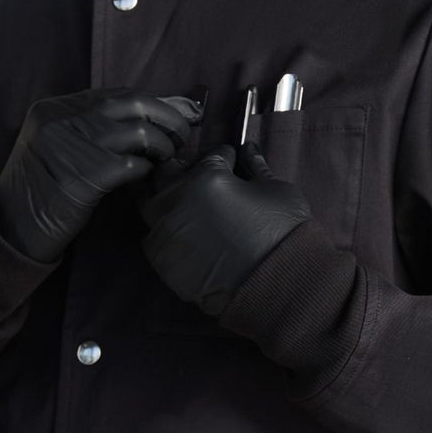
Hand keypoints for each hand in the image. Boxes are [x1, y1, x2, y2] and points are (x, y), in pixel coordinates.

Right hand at [0, 89, 203, 263]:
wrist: (13, 227)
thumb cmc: (39, 189)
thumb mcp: (52, 143)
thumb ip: (85, 125)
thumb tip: (141, 117)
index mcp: (53, 108)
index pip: (115, 94)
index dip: (150, 103)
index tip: (171, 113)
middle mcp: (62, 119)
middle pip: (134, 103)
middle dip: (168, 116)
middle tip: (183, 132)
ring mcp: (75, 145)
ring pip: (141, 132)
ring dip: (163, 146)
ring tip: (168, 157)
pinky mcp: (87, 176)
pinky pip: (136, 166)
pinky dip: (148, 171)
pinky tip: (147, 177)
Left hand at [135, 139, 311, 317]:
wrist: (276, 283)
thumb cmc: (282, 232)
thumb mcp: (276, 189)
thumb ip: (257, 166)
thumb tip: (248, 149)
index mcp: (205, 176)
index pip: (210, 154)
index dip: (224, 156)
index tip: (231, 161)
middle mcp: (176, 199)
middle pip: (167, 172)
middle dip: (185, 169)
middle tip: (203, 178)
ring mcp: (164, 231)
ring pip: (149, 202)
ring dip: (166, 198)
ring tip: (187, 205)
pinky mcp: (161, 260)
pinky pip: (152, 236)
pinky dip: (165, 230)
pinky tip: (184, 234)